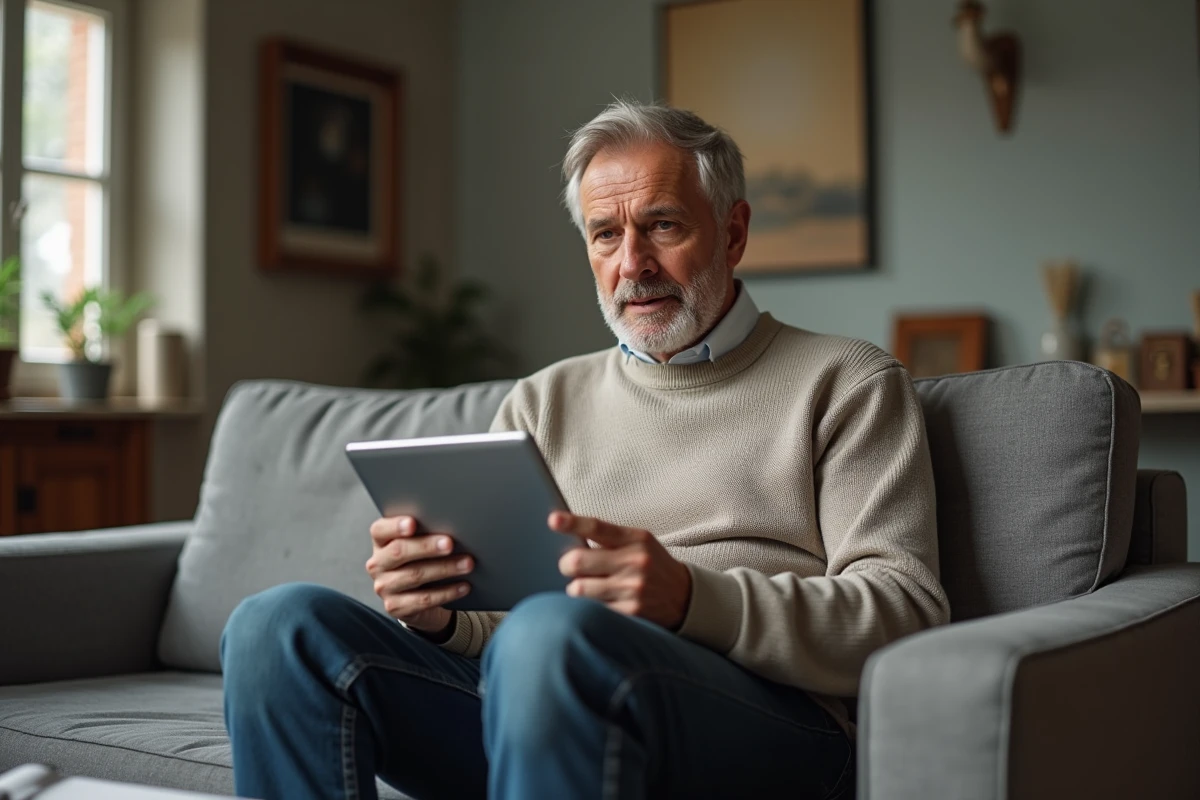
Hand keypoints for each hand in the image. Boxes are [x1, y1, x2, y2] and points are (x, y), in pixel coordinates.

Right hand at [365, 515, 472, 634]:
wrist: (418, 597)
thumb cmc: (420, 561)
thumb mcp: (419, 544)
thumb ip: (427, 533)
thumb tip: (452, 526)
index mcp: (381, 541)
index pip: (380, 530)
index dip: (395, 526)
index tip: (413, 523)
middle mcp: (378, 564)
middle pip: (399, 552)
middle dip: (427, 546)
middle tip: (450, 544)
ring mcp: (384, 587)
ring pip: (414, 575)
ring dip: (444, 568)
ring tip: (467, 564)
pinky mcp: (395, 607)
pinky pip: (423, 599)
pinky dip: (447, 592)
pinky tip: (463, 586)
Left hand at [551, 511, 692, 629]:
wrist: (685, 597)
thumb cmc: (652, 565)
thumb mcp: (640, 543)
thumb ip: (610, 540)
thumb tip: (569, 542)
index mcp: (636, 539)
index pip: (597, 527)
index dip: (572, 523)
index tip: (553, 520)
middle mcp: (635, 562)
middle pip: (577, 561)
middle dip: (566, 564)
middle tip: (569, 566)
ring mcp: (632, 589)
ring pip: (578, 588)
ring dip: (576, 588)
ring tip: (587, 586)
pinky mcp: (631, 612)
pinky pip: (593, 609)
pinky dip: (590, 606)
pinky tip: (602, 601)